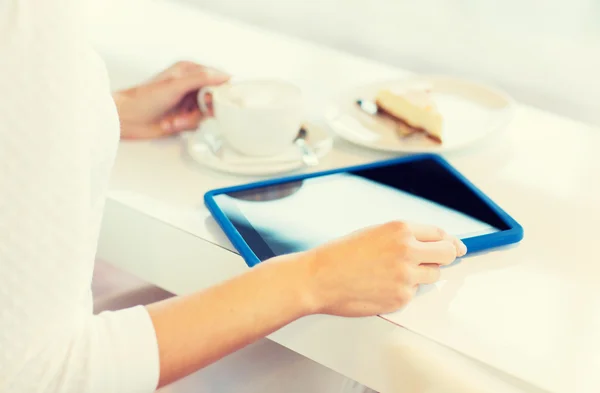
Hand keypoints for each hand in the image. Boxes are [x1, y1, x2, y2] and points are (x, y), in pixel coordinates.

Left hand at [113, 61, 229, 138]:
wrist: (126, 119)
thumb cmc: (143, 98)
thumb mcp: (175, 86)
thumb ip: (201, 79)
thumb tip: (223, 76)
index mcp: (189, 71)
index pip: (217, 77)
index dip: (220, 90)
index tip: (214, 100)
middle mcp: (190, 85)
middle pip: (214, 98)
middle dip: (205, 109)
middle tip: (195, 112)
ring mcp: (187, 102)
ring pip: (206, 113)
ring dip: (190, 119)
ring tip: (175, 120)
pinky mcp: (184, 116)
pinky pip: (196, 123)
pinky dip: (184, 125)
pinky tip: (171, 124)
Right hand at [302, 221, 466, 316]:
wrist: (319, 278)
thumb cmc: (340, 255)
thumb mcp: (374, 233)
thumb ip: (404, 238)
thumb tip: (431, 246)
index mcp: (400, 230)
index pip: (440, 234)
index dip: (449, 242)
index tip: (456, 248)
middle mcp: (408, 251)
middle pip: (447, 254)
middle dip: (445, 257)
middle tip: (436, 261)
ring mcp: (406, 276)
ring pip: (433, 276)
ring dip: (421, 275)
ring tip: (392, 274)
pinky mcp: (401, 298)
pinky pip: (413, 293)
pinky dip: (402, 291)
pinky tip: (380, 286)